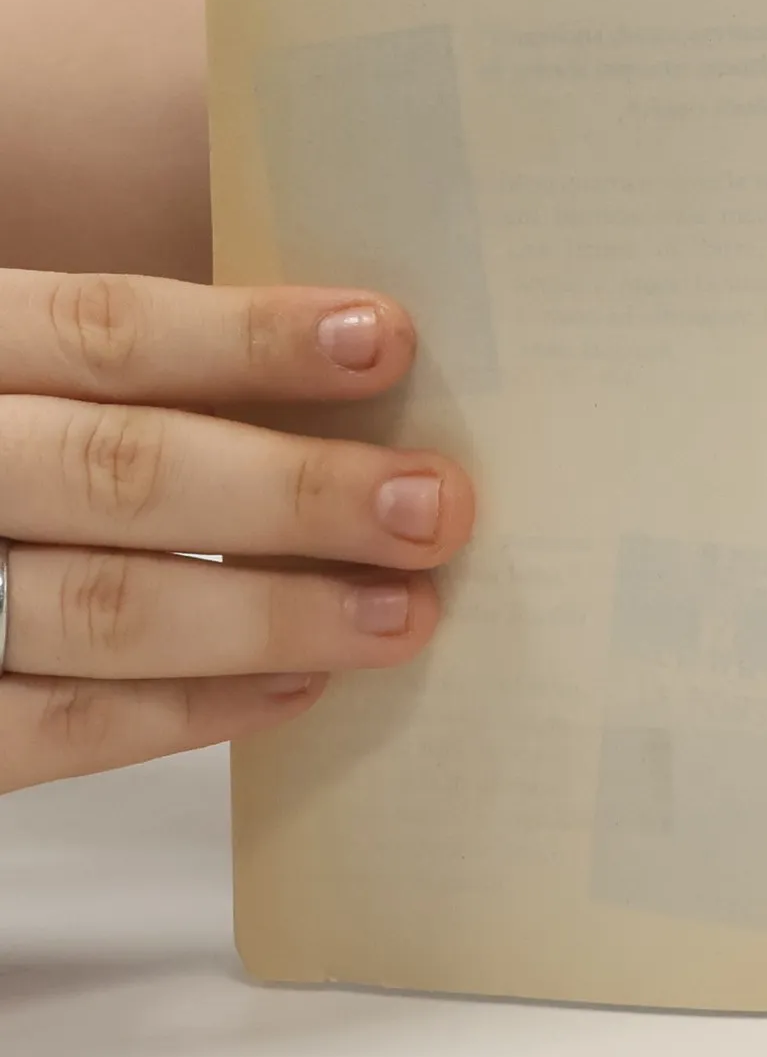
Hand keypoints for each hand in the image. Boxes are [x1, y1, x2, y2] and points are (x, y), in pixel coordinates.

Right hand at [0, 274, 473, 791]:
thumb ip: (124, 363)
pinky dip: (185, 712)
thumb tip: (350, 358)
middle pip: (119, 471)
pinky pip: (55, 725)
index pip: (106, 330)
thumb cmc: (4, 437)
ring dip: (268, 612)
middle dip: (291, 494)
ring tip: (401, 614)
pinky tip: (298, 689)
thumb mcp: (21, 367)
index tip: (388, 340)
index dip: (250, 338)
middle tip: (434, 506)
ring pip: (97, 607)